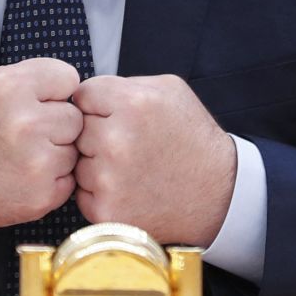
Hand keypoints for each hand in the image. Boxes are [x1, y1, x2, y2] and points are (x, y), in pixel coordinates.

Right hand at [0, 58, 82, 231]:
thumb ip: (30, 80)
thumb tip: (71, 87)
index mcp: (11, 88)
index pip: (68, 78)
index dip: (54, 91)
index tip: (39, 102)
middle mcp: (27, 122)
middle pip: (75, 117)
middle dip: (56, 124)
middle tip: (27, 134)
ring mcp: (37, 162)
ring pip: (74, 150)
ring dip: (56, 153)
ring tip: (22, 157)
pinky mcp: (42, 195)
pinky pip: (69, 179)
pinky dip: (53, 180)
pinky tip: (24, 177)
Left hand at [73, 74, 235, 245]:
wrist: (219, 194)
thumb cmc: (192, 138)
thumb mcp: (169, 90)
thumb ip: (124, 83)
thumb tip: (85, 92)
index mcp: (132, 103)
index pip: (82, 94)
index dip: (98, 105)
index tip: (116, 116)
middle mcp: (116, 140)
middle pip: (76, 128)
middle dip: (96, 133)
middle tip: (128, 144)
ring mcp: (108, 179)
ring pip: (76, 160)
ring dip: (95, 163)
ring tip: (130, 167)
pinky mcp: (105, 211)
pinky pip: (81, 192)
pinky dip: (98, 192)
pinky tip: (128, 189)